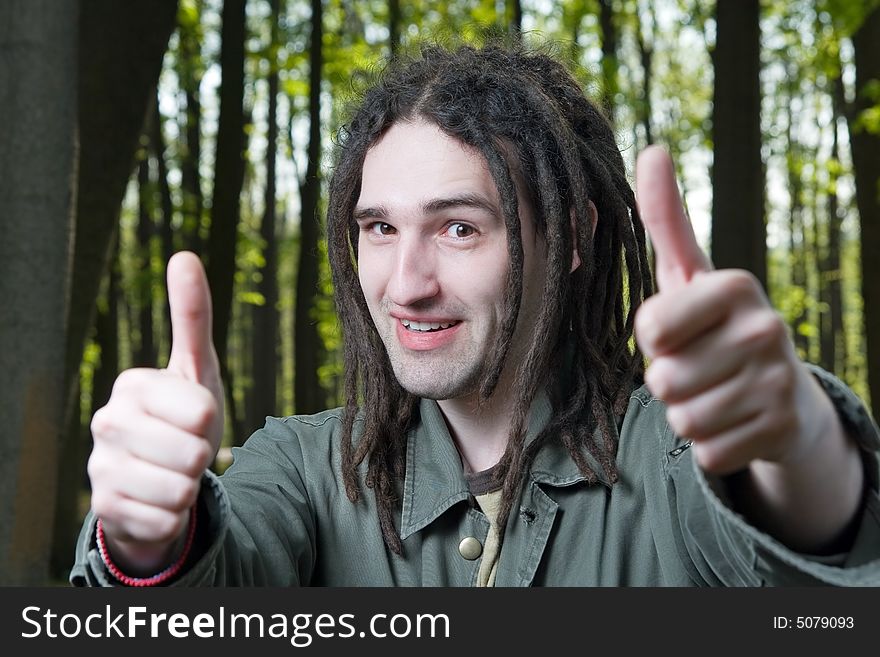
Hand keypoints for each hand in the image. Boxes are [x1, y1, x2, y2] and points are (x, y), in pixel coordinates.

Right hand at [88, 252, 223, 569]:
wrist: (156, 480)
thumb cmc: (182, 419)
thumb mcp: (196, 369)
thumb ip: (192, 316)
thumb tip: (184, 255)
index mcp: (132, 385)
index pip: (202, 410)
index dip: (210, 419)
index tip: (193, 418)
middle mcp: (106, 423)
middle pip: (194, 452)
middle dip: (202, 457)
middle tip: (185, 450)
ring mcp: (99, 468)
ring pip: (182, 490)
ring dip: (189, 488)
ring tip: (172, 474)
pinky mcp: (103, 511)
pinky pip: (167, 520)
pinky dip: (175, 517)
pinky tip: (157, 501)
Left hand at [633, 146, 829, 474]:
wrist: (779, 389)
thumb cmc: (712, 325)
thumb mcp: (686, 273)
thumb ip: (664, 217)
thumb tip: (651, 148)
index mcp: (735, 285)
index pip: (651, 327)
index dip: (653, 337)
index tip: (679, 329)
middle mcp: (766, 329)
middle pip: (663, 379)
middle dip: (668, 380)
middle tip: (698, 366)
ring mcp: (781, 382)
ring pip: (684, 419)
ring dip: (687, 412)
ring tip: (714, 391)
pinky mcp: (783, 430)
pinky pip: (708, 453)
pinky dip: (711, 444)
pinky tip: (733, 420)